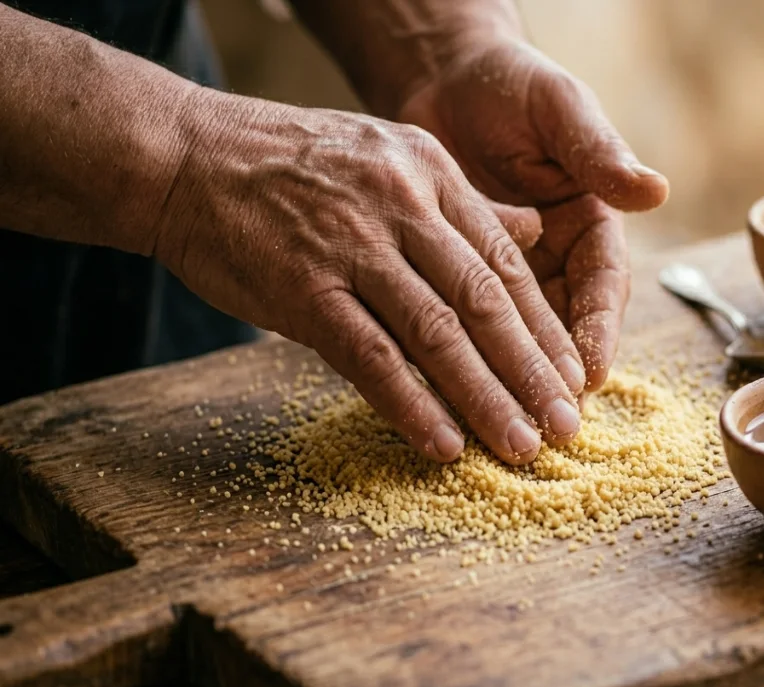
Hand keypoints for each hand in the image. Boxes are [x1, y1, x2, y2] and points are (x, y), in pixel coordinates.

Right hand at [153, 89, 588, 464]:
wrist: (182, 155)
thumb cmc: (287, 165)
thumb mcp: (388, 158)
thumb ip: (462, 204)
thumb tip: (534, 231)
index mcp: (430, 173)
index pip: (505, 263)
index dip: (545, 327)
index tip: (574, 378)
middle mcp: (402, 205)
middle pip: (484, 302)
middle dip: (532, 372)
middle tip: (566, 427)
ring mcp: (352, 246)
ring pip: (437, 334)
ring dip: (486, 397)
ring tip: (521, 445)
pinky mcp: (302, 287)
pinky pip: (369, 355)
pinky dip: (411, 404)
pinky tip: (443, 443)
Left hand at [396, 39, 668, 389]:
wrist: (442, 80)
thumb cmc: (512, 87)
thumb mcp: (560, 110)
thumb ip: (598, 152)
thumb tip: (655, 189)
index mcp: (593, 225)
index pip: (603, 288)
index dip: (597, 332)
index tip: (587, 373)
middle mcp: (557, 260)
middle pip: (563, 330)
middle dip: (554, 376)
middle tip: (544, 421)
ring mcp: (509, 275)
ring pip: (513, 338)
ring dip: (508, 378)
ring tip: (497, 419)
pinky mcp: (461, 280)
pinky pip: (463, 323)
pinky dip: (457, 354)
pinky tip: (441, 386)